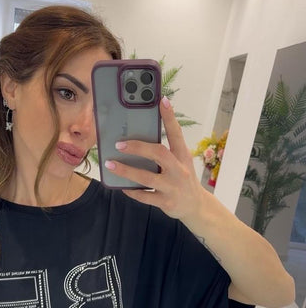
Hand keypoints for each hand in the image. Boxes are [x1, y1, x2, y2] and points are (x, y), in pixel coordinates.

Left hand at [105, 96, 204, 222]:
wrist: (196, 206)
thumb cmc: (183, 179)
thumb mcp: (181, 162)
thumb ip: (166, 151)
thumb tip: (140, 138)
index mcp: (182, 156)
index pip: (176, 133)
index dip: (169, 117)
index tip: (162, 100)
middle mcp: (179, 170)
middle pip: (159, 153)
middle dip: (138, 147)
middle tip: (119, 144)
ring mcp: (172, 187)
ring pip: (146, 177)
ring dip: (126, 170)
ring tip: (110, 165)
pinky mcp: (166, 202)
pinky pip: (144, 196)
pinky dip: (132, 190)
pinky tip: (122, 186)